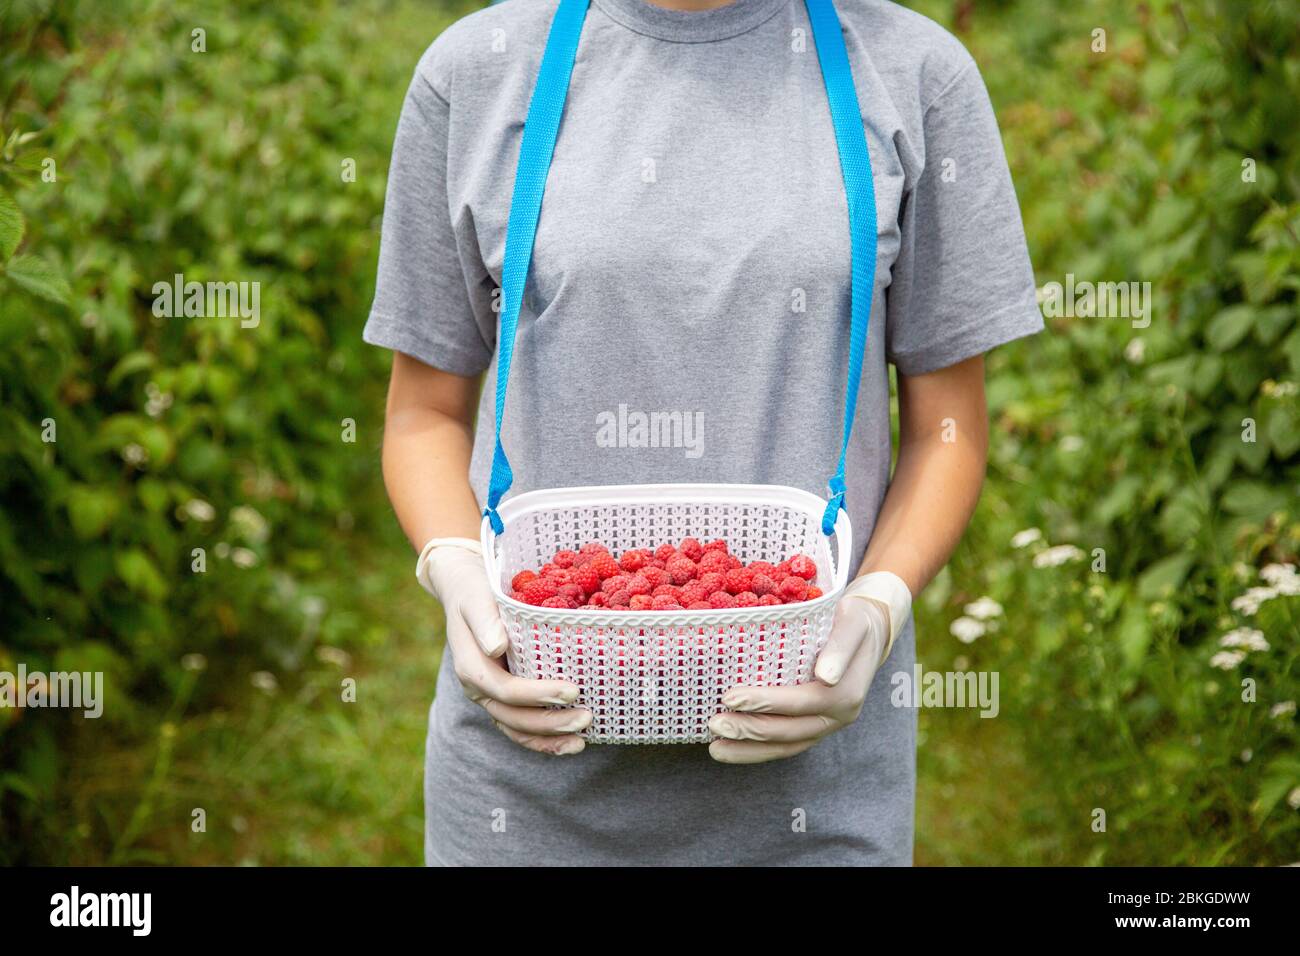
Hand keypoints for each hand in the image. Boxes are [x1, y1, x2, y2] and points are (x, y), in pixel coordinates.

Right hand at [418, 538, 590, 754]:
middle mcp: (479, 688)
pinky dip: (544, 739)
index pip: (505, 689)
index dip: (538, 694)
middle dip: (550, 723)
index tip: (572, 689)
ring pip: (517, 729)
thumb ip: (484, 620)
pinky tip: (572, 743)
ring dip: (549, 738)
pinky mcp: (504, 699)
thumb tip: (497, 646)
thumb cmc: (475, 591)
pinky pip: (521, 727)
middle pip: (513, 717)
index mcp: (470, 666)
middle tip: (586, 717)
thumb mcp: (476, 597)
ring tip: (582, 740)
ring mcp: (490, 697)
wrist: (465, 592)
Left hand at [708, 573, 910, 763]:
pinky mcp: (816, 727)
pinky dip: (757, 750)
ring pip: (786, 746)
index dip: (764, 702)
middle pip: (790, 730)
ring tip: (715, 747)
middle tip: (714, 722)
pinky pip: (786, 745)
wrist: (872, 630)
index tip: (730, 696)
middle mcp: (839, 716)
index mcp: (847, 693)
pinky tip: (730, 748)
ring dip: (749, 748)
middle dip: (749, 729)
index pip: (800, 701)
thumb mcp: (852, 622)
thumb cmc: (855, 620)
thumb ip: (840, 647)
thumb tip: (825, 676)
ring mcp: (827, 725)